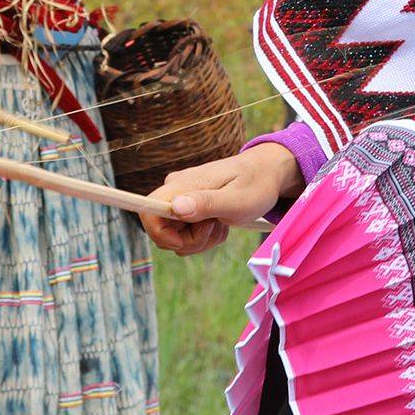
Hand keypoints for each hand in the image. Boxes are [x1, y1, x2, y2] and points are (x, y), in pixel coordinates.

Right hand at [138, 144, 302, 255]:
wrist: (266, 174)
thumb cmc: (256, 184)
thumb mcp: (236, 199)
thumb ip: (206, 203)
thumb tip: (176, 207)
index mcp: (181, 185)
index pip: (147, 211)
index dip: (160, 234)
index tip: (186, 240)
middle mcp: (176, 190)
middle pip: (163, 232)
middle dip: (190, 241)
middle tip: (217, 227)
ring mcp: (182, 199)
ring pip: (176, 237)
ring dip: (201, 239)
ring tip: (223, 223)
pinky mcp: (189, 206)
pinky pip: (186, 233)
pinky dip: (205, 235)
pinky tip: (222, 223)